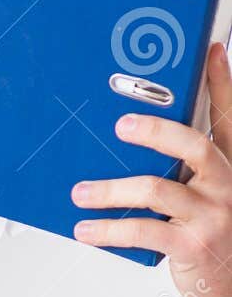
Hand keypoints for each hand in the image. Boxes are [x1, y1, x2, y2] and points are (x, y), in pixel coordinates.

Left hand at [70, 41, 231, 296]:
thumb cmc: (214, 241)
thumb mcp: (210, 198)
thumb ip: (190, 169)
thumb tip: (148, 132)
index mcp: (228, 167)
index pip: (228, 116)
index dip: (221, 81)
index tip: (211, 50)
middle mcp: (225, 185)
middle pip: (193, 143)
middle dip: (155, 129)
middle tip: (120, 124)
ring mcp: (212, 215)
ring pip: (156, 189)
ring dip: (110, 190)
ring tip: (80, 192)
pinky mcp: (192, 246)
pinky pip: (143, 231)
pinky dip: (108, 230)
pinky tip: (86, 229)